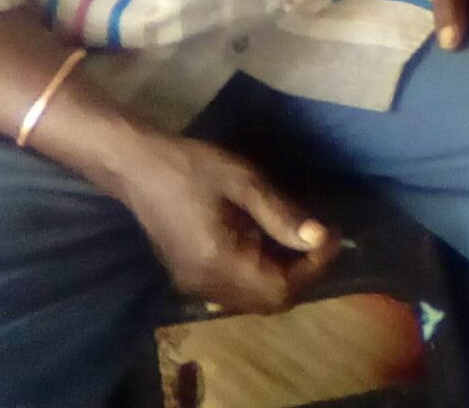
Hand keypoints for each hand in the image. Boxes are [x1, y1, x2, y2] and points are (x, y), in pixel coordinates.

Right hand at [112, 133, 340, 315]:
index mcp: (218, 262)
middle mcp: (205, 284)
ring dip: (284, 277)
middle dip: (303, 275)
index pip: (280, 289)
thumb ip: (281, 214)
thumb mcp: (243, 182)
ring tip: (302, 240)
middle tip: (321, 239)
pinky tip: (271, 245)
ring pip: (252, 300)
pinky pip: (235, 291)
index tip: (332, 236)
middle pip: (268, 302)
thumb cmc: (191, 167)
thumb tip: (319, 237)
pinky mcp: (189, 277)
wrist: (136, 167)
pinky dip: (261, 275)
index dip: (313, 268)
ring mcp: (194, 285)